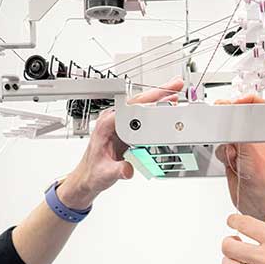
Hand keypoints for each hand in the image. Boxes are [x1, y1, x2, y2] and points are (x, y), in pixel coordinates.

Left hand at [59, 78, 183, 209]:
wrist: (89, 176)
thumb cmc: (93, 172)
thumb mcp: (106, 173)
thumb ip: (118, 171)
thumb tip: (128, 169)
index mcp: (106, 125)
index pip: (129, 109)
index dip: (147, 103)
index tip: (162, 102)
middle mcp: (113, 120)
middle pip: (138, 102)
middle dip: (158, 93)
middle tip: (175, 86)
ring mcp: (120, 123)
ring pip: (141, 106)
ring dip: (158, 98)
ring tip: (175, 93)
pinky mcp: (126, 129)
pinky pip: (143, 116)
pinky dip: (156, 109)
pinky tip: (167, 107)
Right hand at [212, 94, 264, 218]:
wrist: (253, 199)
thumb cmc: (262, 177)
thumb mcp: (249, 148)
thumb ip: (238, 129)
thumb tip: (229, 115)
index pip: (256, 104)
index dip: (244, 102)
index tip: (234, 107)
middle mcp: (254, 136)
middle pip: (236, 117)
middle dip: (230, 127)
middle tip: (228, 129)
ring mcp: (242, 146)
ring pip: (225, 133)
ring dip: (227, 145)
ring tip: (235, 156)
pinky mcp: (232, 155)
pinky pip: (221, 147)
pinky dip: (223, 155)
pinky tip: (232, 163)